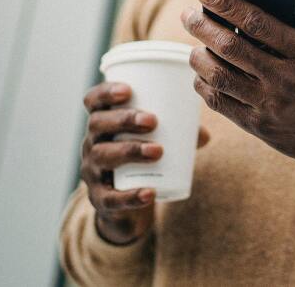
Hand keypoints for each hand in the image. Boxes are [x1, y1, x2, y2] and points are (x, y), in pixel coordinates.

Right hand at [79, 82, 210, 244]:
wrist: (126, 205)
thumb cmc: (141, 159)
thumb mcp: (156, 140)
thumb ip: (180, 133)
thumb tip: (203, 135)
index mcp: (102, 123)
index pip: (92, 101)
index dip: (105, 92)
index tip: (128, 90)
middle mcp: (91, 143)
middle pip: (97, 124)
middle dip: (124, 119)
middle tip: (152, 121)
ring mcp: (92, 171)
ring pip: (103, 156)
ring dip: (130, 150)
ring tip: (158, 151)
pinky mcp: (99, 199)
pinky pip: (110, 198)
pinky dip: (130, 196)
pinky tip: (150, 192)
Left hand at [181, 0, 294, 167]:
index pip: (257, 22)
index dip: (226, 3)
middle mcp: (285, 79)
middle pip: (230, 48)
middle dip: (202, 26)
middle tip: (189, 14)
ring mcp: (270, 105)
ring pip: (219, 77)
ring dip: (199, 57)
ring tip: (196, 44)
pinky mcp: (260, 126)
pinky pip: (220, 103)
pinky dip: (204, 85)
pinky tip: (204, 73)